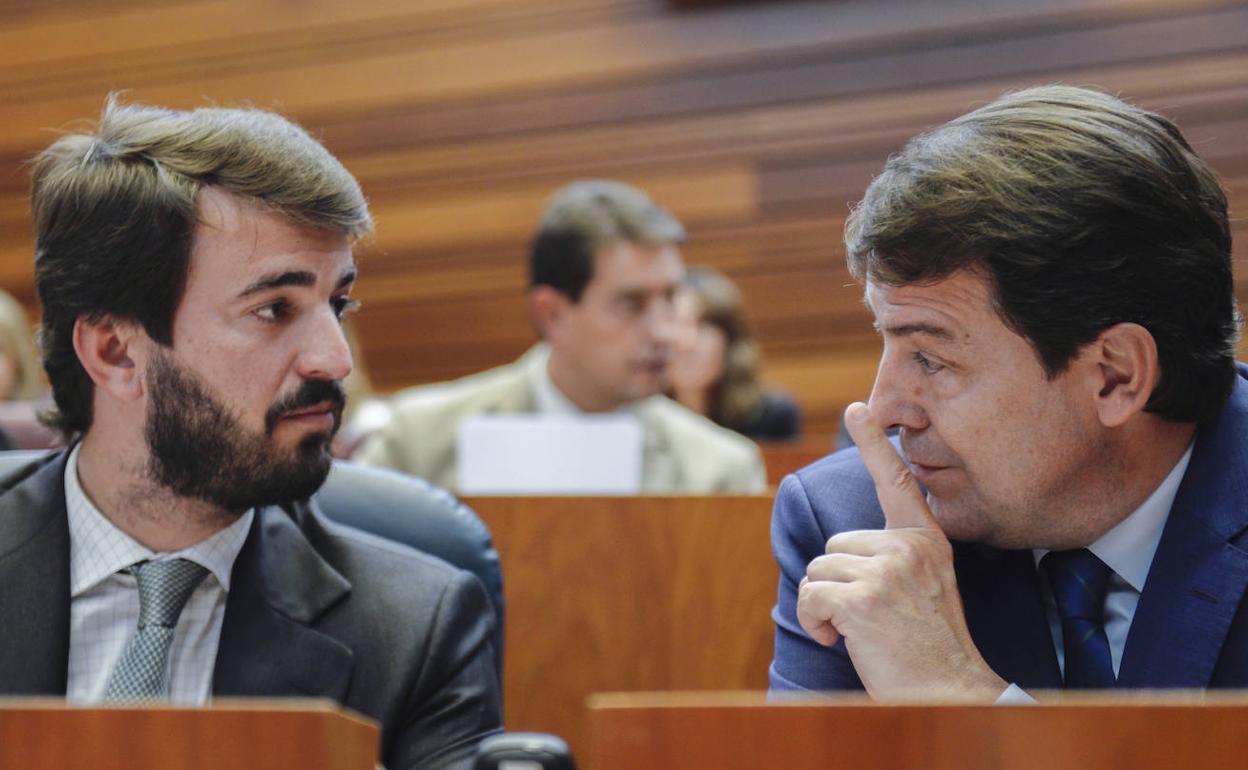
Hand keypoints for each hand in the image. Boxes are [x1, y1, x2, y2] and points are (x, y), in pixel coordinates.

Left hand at [795, 402, 1005, 699]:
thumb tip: (846, 550)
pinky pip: (811, 595)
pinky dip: (814, 621)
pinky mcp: (863, 597)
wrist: (949, 691)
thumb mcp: (924, 587)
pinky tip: (842, 639)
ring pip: (819, 569)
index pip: (896, 482)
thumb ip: (895, 559)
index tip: (858, 410)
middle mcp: (909, 548)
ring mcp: (887, 570)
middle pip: (834, 545)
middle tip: (868, 617)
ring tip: (858, 631)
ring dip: (825, 606)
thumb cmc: (930, 646)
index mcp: (926, 541)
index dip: (873, 445)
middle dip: (837, 583)